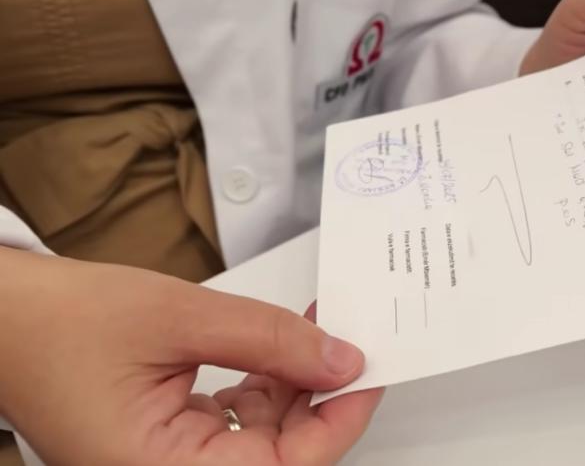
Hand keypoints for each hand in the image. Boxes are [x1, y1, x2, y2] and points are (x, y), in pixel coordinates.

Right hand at [0, 247, 382, 465]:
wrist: (2, 311)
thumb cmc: (58, 321)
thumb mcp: (180, 317)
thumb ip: (268, 341)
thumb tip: (340, 361)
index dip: (339, 423)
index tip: (370, 374)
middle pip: (278, 454)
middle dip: (321, 396)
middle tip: (351, 340)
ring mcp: (164, 461)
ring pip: (261, 435)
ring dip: (295, 383)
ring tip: (317, 330)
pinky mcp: (166, 438)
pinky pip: (234, 420)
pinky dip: (264, 381)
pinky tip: (280, 344)